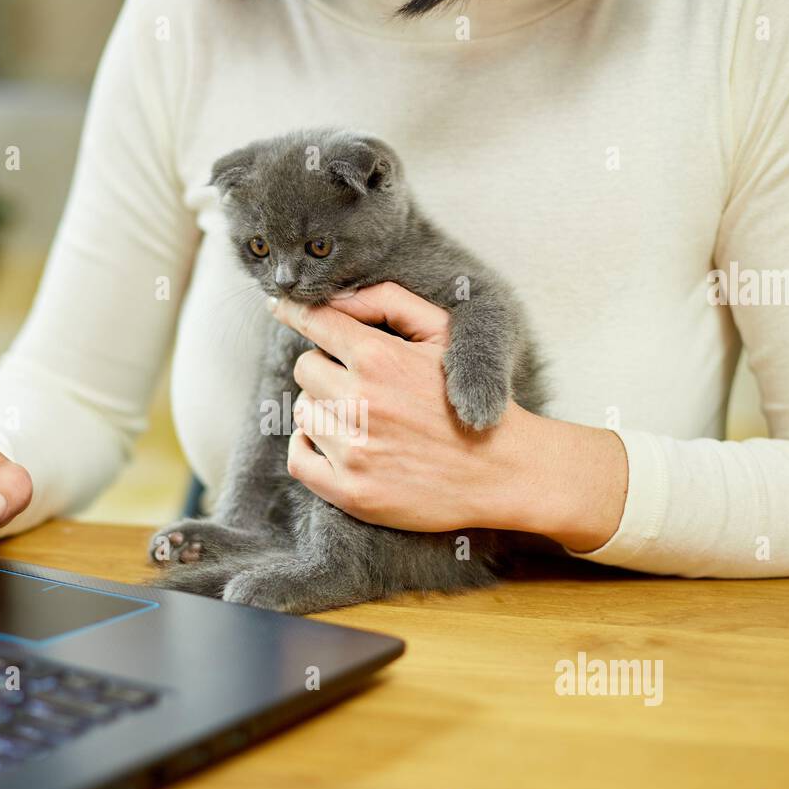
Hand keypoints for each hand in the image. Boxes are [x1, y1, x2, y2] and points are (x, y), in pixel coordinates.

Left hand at [269, 283, 626, 549]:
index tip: (284, 310)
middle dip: (325, 369)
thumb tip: (333, 297)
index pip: (314, 323)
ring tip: (358, 417)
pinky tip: (329, 443)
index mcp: (380, 357)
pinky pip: (298, 459)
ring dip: (322, 409)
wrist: (504, 470)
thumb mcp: (443, 333)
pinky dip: (306, 448)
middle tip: (354, 381)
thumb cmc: (469, 395)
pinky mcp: (352, 491)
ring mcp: (354, 450)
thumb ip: (388, 302)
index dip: (297, 314)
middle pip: (305, 369)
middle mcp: (361, 402)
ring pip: (303, 413)